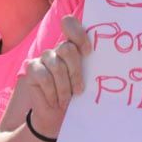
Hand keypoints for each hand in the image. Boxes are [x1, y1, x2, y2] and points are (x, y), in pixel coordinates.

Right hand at [22, 16, 91, 135]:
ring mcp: (43, 57)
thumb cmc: (75, 97)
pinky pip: (44, 77)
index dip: (78, 34)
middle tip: (79, 90)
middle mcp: (57, 49)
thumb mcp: (86, 81)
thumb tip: (110, 64)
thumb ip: (91, 68)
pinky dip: (52, 92)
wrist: (56, 116)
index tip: (88, 52)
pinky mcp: (31, 68)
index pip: (70, 24)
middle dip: (75, 72)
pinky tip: (55, 101)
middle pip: (67, 49)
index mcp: (73, 46)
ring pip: (57, 66)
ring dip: (64, 87)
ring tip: (67, 101)